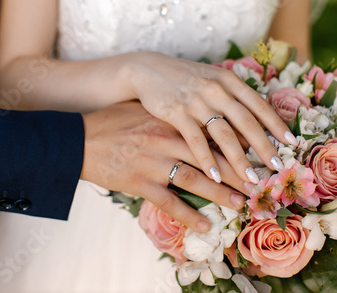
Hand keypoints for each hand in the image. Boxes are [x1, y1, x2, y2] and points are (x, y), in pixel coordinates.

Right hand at [80, 101, 249, 232]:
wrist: (79, 140)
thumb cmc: (111, 123)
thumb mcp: (143, 111)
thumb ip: (169, 115)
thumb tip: (194, 117)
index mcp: (170, 122)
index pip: (210, 133)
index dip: (235, 145)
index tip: (254, 154)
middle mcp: (166, 141)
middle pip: (210, 158)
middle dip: (237, 172)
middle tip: (257, 183)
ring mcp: (153, 164)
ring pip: (196, 180)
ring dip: (220, 194)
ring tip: (240, 203)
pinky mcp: (140, 184)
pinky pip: (170, 204)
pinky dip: (189, 216)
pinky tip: (205, 226)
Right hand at [124, 52, 295, 182]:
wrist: (147, 70)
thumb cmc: (184, 79)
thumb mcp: (212, 80)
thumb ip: (232, 97)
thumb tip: (253, 124)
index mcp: (228, 80)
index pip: (259, 104)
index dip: (276, 124)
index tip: (291, 142)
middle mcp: (216, 89)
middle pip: (246, 122)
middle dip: (264, 147)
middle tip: (278, 167)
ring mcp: (196, 101)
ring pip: (224, 134)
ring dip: (239, 159)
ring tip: (251, 179)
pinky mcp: (176, 112)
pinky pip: (195, 140)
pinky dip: (206, 159)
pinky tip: (215, 176)